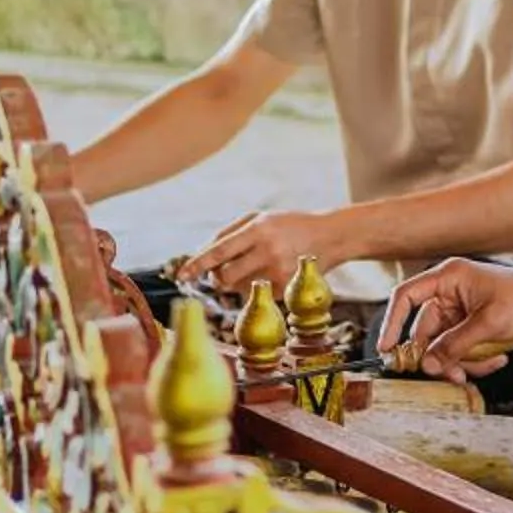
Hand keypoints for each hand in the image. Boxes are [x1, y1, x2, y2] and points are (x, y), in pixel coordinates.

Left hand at [181, 209, 340, 296]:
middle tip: (220, 272)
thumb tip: (203, 253)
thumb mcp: (261, 218)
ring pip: (238, 288)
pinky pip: (255, 293)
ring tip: (252, 267)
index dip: (197, 264)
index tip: (181, 275)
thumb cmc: (289, 225)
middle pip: (225, 276)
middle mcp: (267, 251)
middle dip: (216, 277)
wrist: (330, 237)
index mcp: (258, 230)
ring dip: (235, 282)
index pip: (219, 251)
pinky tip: (271, 272)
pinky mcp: (285, 288)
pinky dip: (254, 286)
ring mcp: (277, 272)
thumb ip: (229, 233)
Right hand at [380, 258, 512, 377]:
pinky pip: (460, 347)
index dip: (392, 322)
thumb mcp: (488, 325)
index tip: (386, 350)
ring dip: (460, 361)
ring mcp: (460, 309)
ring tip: (486, 366)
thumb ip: (454, 345)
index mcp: (449, 277)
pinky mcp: (471, 323)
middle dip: (438, 356)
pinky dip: (474, 358)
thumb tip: (425, 364)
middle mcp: (450, 291)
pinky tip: (497, 360)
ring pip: (444, 344)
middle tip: (453, 376)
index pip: (406, 296)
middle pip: (425, 330)